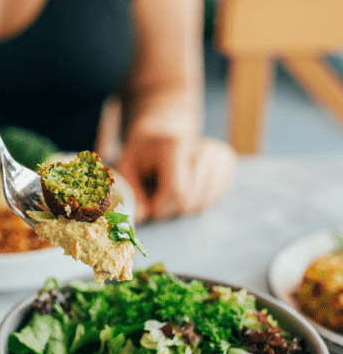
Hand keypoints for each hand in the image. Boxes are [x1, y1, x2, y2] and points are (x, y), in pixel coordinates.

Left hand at [117, 133, 236, 223]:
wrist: (161, 136)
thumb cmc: (142, 156)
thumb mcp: (126, 169)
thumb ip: (132, 193)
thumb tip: (140, 217)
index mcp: (174, 147)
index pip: (176, 191)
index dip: (160, 208)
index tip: (149, 209)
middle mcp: (201, 147)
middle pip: (190, 200)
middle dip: (169, 209)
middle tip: (157, 200)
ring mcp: (218, 154)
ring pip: (203, 203)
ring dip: (183, 208)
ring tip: (170, 192)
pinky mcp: (227, 161)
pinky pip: (215, 198)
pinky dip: (198, 202)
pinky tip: (186, 189)